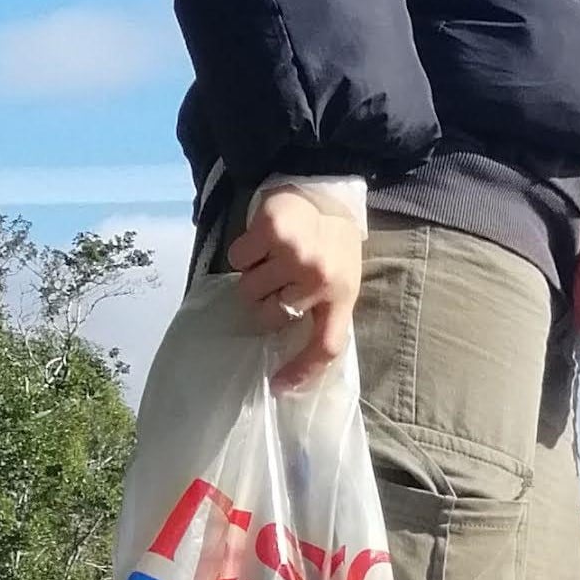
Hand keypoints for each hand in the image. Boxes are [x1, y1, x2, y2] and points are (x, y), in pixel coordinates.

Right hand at [228, 181, 365, 390]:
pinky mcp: (271, 230)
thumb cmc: (332, 246)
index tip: (278, 386)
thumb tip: (288, 363)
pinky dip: (244, 253)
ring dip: (254, 276)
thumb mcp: (340, 282)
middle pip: (269, 317)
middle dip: (266, 303)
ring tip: (273, 258)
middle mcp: (319, 278)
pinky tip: (264, 241)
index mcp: (342, 295)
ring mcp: (295, 253)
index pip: (325, 345)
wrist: (327, 194)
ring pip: (249, 290)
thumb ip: (320, 315)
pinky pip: (238, 260)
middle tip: (279, 281)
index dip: (302, 371)